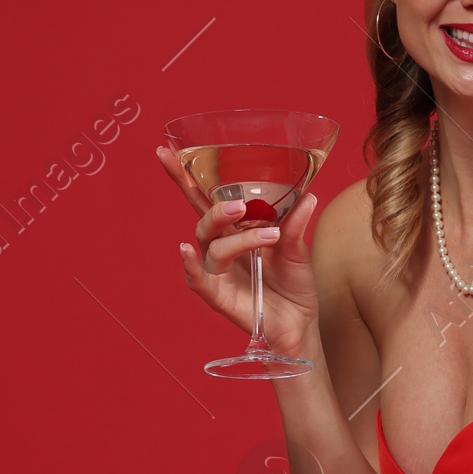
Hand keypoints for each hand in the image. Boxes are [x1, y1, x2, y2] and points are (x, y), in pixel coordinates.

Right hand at [156, 141, 319, 363]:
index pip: (204, 198)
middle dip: (217, 210)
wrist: (301, 322)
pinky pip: (198, 280)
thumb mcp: (298, 250)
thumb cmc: (294, 283)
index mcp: (234, 229)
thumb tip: (307, 197)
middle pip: (203, 220)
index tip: (165, 150)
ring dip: (236, 239)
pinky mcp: (219, 296)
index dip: (184, 176)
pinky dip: (191, 266)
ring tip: (268, 236)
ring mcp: (218, 272)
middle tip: (241, 206)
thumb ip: (295, 225)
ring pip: (212, 247)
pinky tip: (187, 252)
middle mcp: (221, 246)